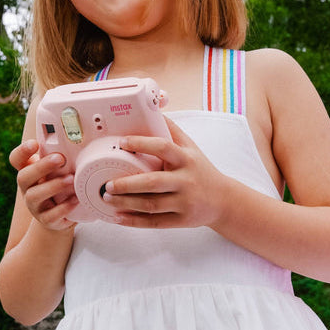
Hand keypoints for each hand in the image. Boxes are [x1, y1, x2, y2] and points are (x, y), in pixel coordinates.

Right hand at [10, 139, 77, 230]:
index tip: (35, 143)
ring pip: (34, 195)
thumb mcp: (57, 172)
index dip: (22, 151)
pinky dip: (64, 207)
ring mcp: (34, 205)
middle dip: (41, 167)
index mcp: (28, 172)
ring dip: (53, 186)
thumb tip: (77, 144)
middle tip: (60, 158)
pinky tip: (75, 199)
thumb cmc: (59, 188)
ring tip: (70, 179)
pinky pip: (51, 215)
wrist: (60, 217)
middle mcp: (27, 188)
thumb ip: (60, 160)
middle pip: (23, 176)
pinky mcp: (45, 220)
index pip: (16, 160)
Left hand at [101, 119, 228, 228]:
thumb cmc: (201, 170)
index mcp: (186, 159)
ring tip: (107, 198)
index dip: (142, 143)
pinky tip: (118, 218)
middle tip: (107, 184)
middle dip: (127, 184)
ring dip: (126, 203)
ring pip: (151, 205)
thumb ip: (172, 131)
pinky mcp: (181, 221)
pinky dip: (134, 221)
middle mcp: (186, 180)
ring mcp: (184, 202)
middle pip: (153, 183)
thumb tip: (153, 107)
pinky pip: (154, 222)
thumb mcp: (191, 148)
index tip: (122, 142)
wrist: (222, 200)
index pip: (163, 147)